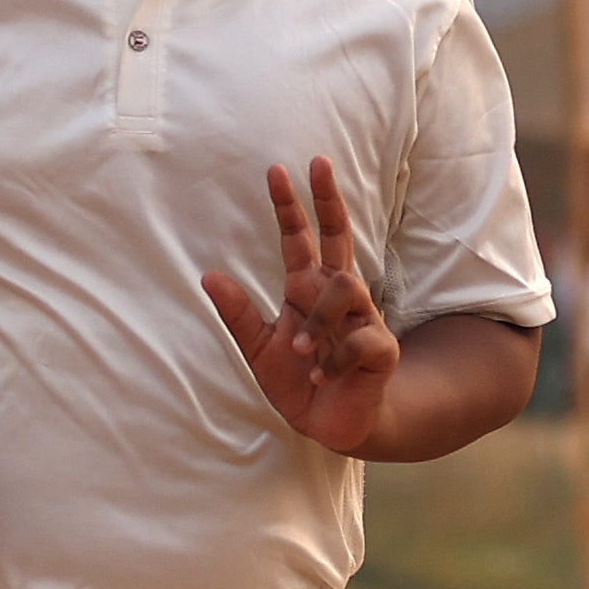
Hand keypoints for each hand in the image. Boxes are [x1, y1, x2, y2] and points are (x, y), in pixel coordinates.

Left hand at [201, 157, 403, 455]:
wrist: (330, 425)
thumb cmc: (298, 380)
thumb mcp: (258, 349)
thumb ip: (239, 314)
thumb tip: (208, 274)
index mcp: (307, 291)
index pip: (300, 240)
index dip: (290, 207)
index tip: (276, 171)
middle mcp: (336, 298)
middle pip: (339, 238)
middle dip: (329, 200)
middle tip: (319, 162)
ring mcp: (362, 319)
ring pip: (347, 288)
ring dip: (319, 319)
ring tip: (301, 350)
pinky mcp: (380, 349)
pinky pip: (361, 339)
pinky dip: (334, 359)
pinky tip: (319, 375)